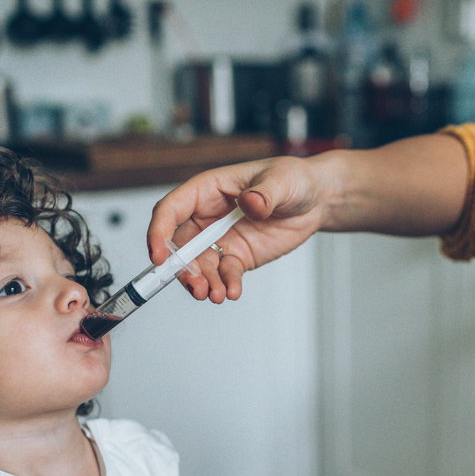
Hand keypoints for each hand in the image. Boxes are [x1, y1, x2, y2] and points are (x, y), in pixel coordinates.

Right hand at [147, 155, 337, 303]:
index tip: (160, 256)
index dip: (160, 232)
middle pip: (180, 244)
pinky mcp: (237, 257)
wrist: (314, 201)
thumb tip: (252, 202)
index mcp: (207, 189)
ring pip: (200, 265)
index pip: (171, 209)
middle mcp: (207, 216)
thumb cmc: (292, 180)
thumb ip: (265, 193)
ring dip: (203, 282)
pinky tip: (233, 292)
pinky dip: (226, 285)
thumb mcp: (281, 180)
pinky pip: (224, 274)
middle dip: (183, 268)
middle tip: (197, 286)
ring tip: (215, 296)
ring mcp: (220, 239)